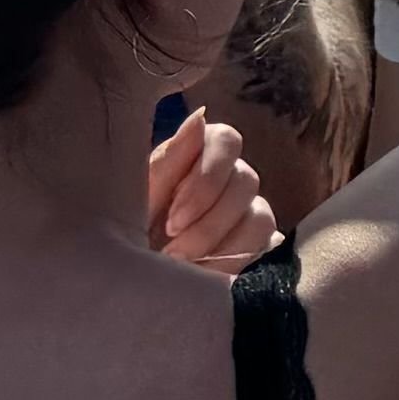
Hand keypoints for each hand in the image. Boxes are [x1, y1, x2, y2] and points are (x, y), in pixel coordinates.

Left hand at [143, 110, 279, 271]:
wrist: (135, 282)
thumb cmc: (132, 232)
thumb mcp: (138, 201)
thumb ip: (168, 161)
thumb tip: (199, 117)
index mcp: (201, 155)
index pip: (227, 141)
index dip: (206, 179)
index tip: (173, 220)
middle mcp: (232, 177)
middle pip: (245, 181)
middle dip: (208, 225)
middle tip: (173, 254)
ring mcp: (251, 212)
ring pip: (259, 218)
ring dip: (222, 249)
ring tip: (187, 274)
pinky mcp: (261, 246)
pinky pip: (266, 249)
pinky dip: (236, 267)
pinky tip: (208, 281)